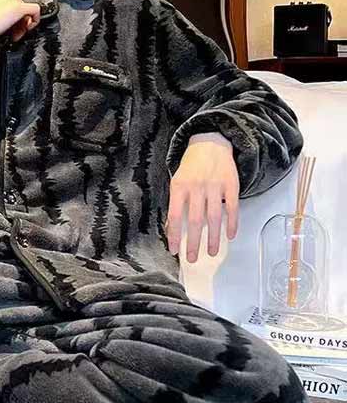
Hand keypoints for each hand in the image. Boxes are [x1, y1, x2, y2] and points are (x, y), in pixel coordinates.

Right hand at [0, 0, 40, 65]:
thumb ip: (1, 8)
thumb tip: (13, 17)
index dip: (13, 11)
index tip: (7, 23)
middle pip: (22, 1)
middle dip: (19, 18)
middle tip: (11, 30)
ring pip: (29, 8)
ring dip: (23, 23)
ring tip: (12, 33)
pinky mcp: (18, 7)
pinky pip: (37, 11)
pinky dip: (34, 22)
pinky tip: (21, 31)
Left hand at [165, 132, 238, 261]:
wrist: (210, 143)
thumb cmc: (191, 167)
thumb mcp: (177, 182)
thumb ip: (176, 203)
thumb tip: (171, 229)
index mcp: (179, 187)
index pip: (174, 216)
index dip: (174, 235)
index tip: (174, 250)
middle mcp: (197, 188)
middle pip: (195, 221)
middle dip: (193, 242)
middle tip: (192, 258)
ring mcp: (215, 186)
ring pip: (214, 218)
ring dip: (214, 238)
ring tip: (212, 252)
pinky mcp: (231, 185)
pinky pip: (232, 208)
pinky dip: (232, 223)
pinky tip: (230, 236)